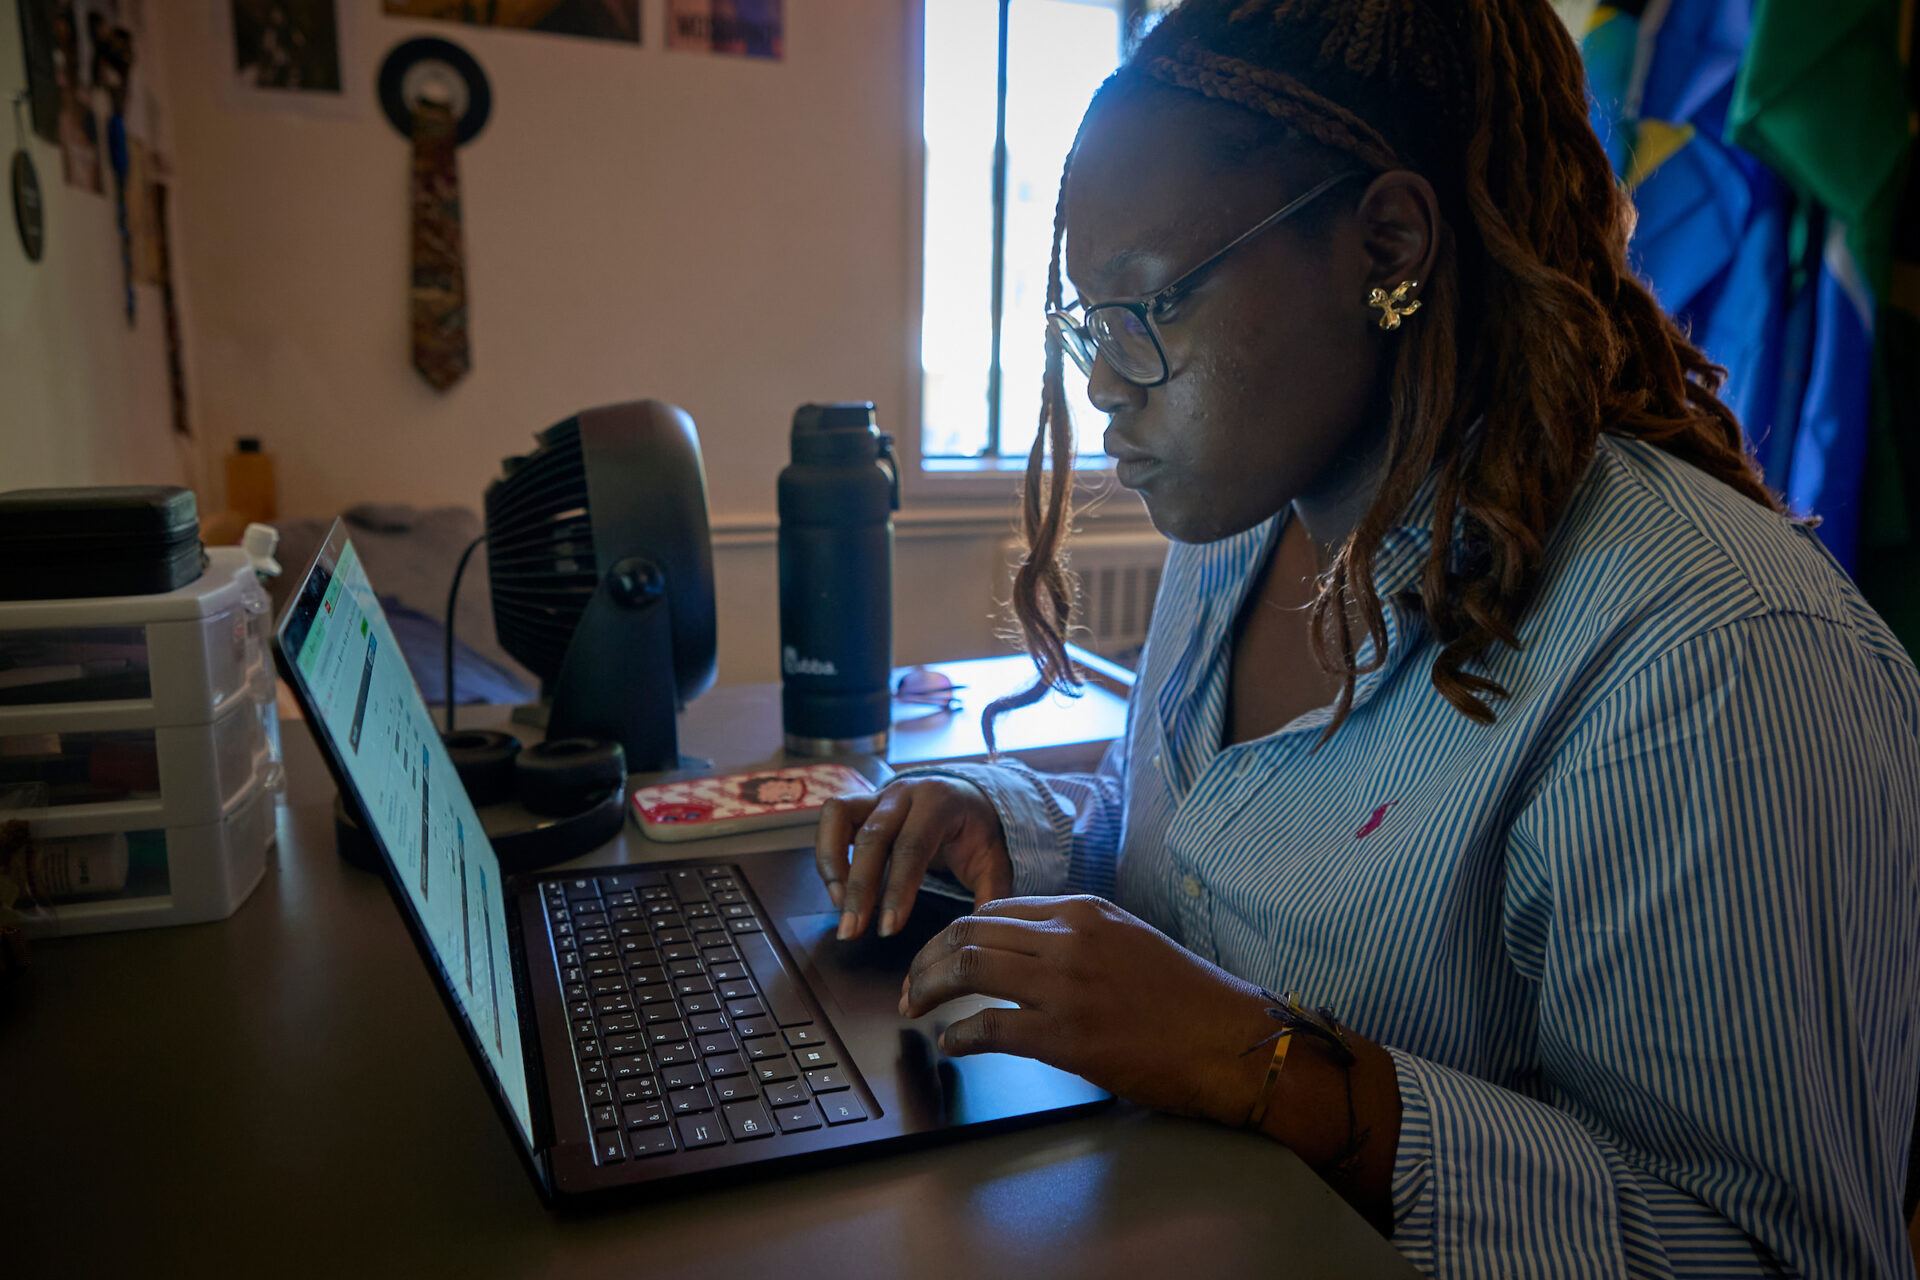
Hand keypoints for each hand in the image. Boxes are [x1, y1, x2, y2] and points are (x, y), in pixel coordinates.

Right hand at [814, 776, 1013, 939]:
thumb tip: (979, 940)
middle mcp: (904, 793)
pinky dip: (827, 853)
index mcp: (940, 802)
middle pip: (872, 836)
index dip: (897, 889)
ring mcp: (877, 794)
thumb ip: (990, 897)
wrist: (967, 797)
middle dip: (859, 888)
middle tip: (852, 932)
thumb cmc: (977, 833)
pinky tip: (836, 889)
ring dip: (833, 865)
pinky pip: (830, 820)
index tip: (887, 929)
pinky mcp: (859, 804)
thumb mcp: (994, 862)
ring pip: (839, 817)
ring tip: (839, 908)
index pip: (913, 846)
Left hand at [899, 895, 1277, 1126]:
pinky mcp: (1066, 1035)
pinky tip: (952, 1042)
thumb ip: (1079, 938)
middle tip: (911, 982)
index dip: (958, 931)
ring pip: (968, 968)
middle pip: (971, 931)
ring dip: (929, 988)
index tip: (940, 952)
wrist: (1230, 1041)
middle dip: (928, 957)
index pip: (998, 908)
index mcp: (1086, 912)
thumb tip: (1028, 953)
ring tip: (916, 1006)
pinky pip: (989, 1025)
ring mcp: (1066, 986)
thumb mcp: (1132, 942)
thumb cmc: (1188, 1000)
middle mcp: (1070, 938)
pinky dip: (959, 1035)